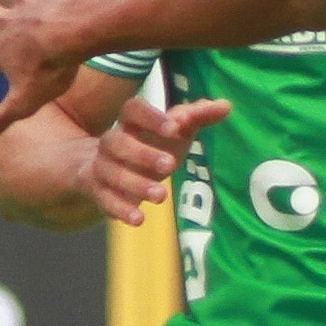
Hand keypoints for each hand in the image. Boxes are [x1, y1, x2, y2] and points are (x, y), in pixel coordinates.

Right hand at [82, 94, 232, 226]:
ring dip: (136, 184)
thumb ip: (197, 117)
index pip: (134, 110)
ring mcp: (103, 167)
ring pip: (112, 173)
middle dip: (143, 154)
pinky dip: (121, 210)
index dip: (152, 117)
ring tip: (161, 196)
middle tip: (170, 165)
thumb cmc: (150, 144)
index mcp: (131, 122)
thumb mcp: (174, 132)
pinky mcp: (100, 192)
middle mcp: (112, 142)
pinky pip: (106, 200)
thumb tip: (225, 106)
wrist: (104, 168)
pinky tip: (139, 219)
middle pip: (118, 143)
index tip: (175, 127)